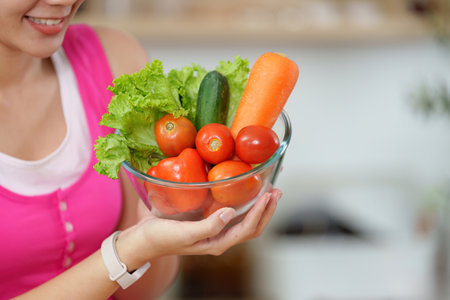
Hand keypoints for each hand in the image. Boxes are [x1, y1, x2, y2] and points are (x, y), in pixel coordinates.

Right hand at [118, 189, 281, 268]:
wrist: (144, 240)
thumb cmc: (162, 238)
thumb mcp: (184, 233)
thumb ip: (208, 226)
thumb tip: (231, 213)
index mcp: (217, 243)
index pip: (247, 228)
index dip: (261, 212)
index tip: (269, 195)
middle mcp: (220, 238)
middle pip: (252, 226)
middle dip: (267, 210)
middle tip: (276, 190)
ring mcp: (215, 230)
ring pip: (245, 221)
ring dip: (260, 207)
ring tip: (269, 191)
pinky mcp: (208, 222)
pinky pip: (233, 214)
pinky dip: (245, 204)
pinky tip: (245, 193)